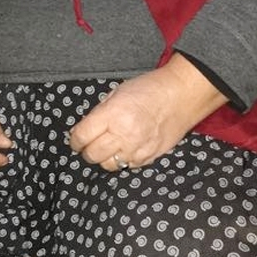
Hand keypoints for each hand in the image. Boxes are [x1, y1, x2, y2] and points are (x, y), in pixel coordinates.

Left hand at [68, 54, 226, 171]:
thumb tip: (82, 131)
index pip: (82, 137)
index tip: (75, 140)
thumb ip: (99, 113)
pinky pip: (127, 167)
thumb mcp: (117, 93)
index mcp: (112, 114)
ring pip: (109, 165)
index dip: (74, 141)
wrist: (181, 95)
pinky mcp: (149, 157)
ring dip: (104, 158)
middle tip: (89, 145)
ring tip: (108, 148)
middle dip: (87, 151)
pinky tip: (125, 148)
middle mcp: (123, 134)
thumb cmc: (149, 89)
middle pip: (92, 155)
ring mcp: (137, 148)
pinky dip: (123, 160)